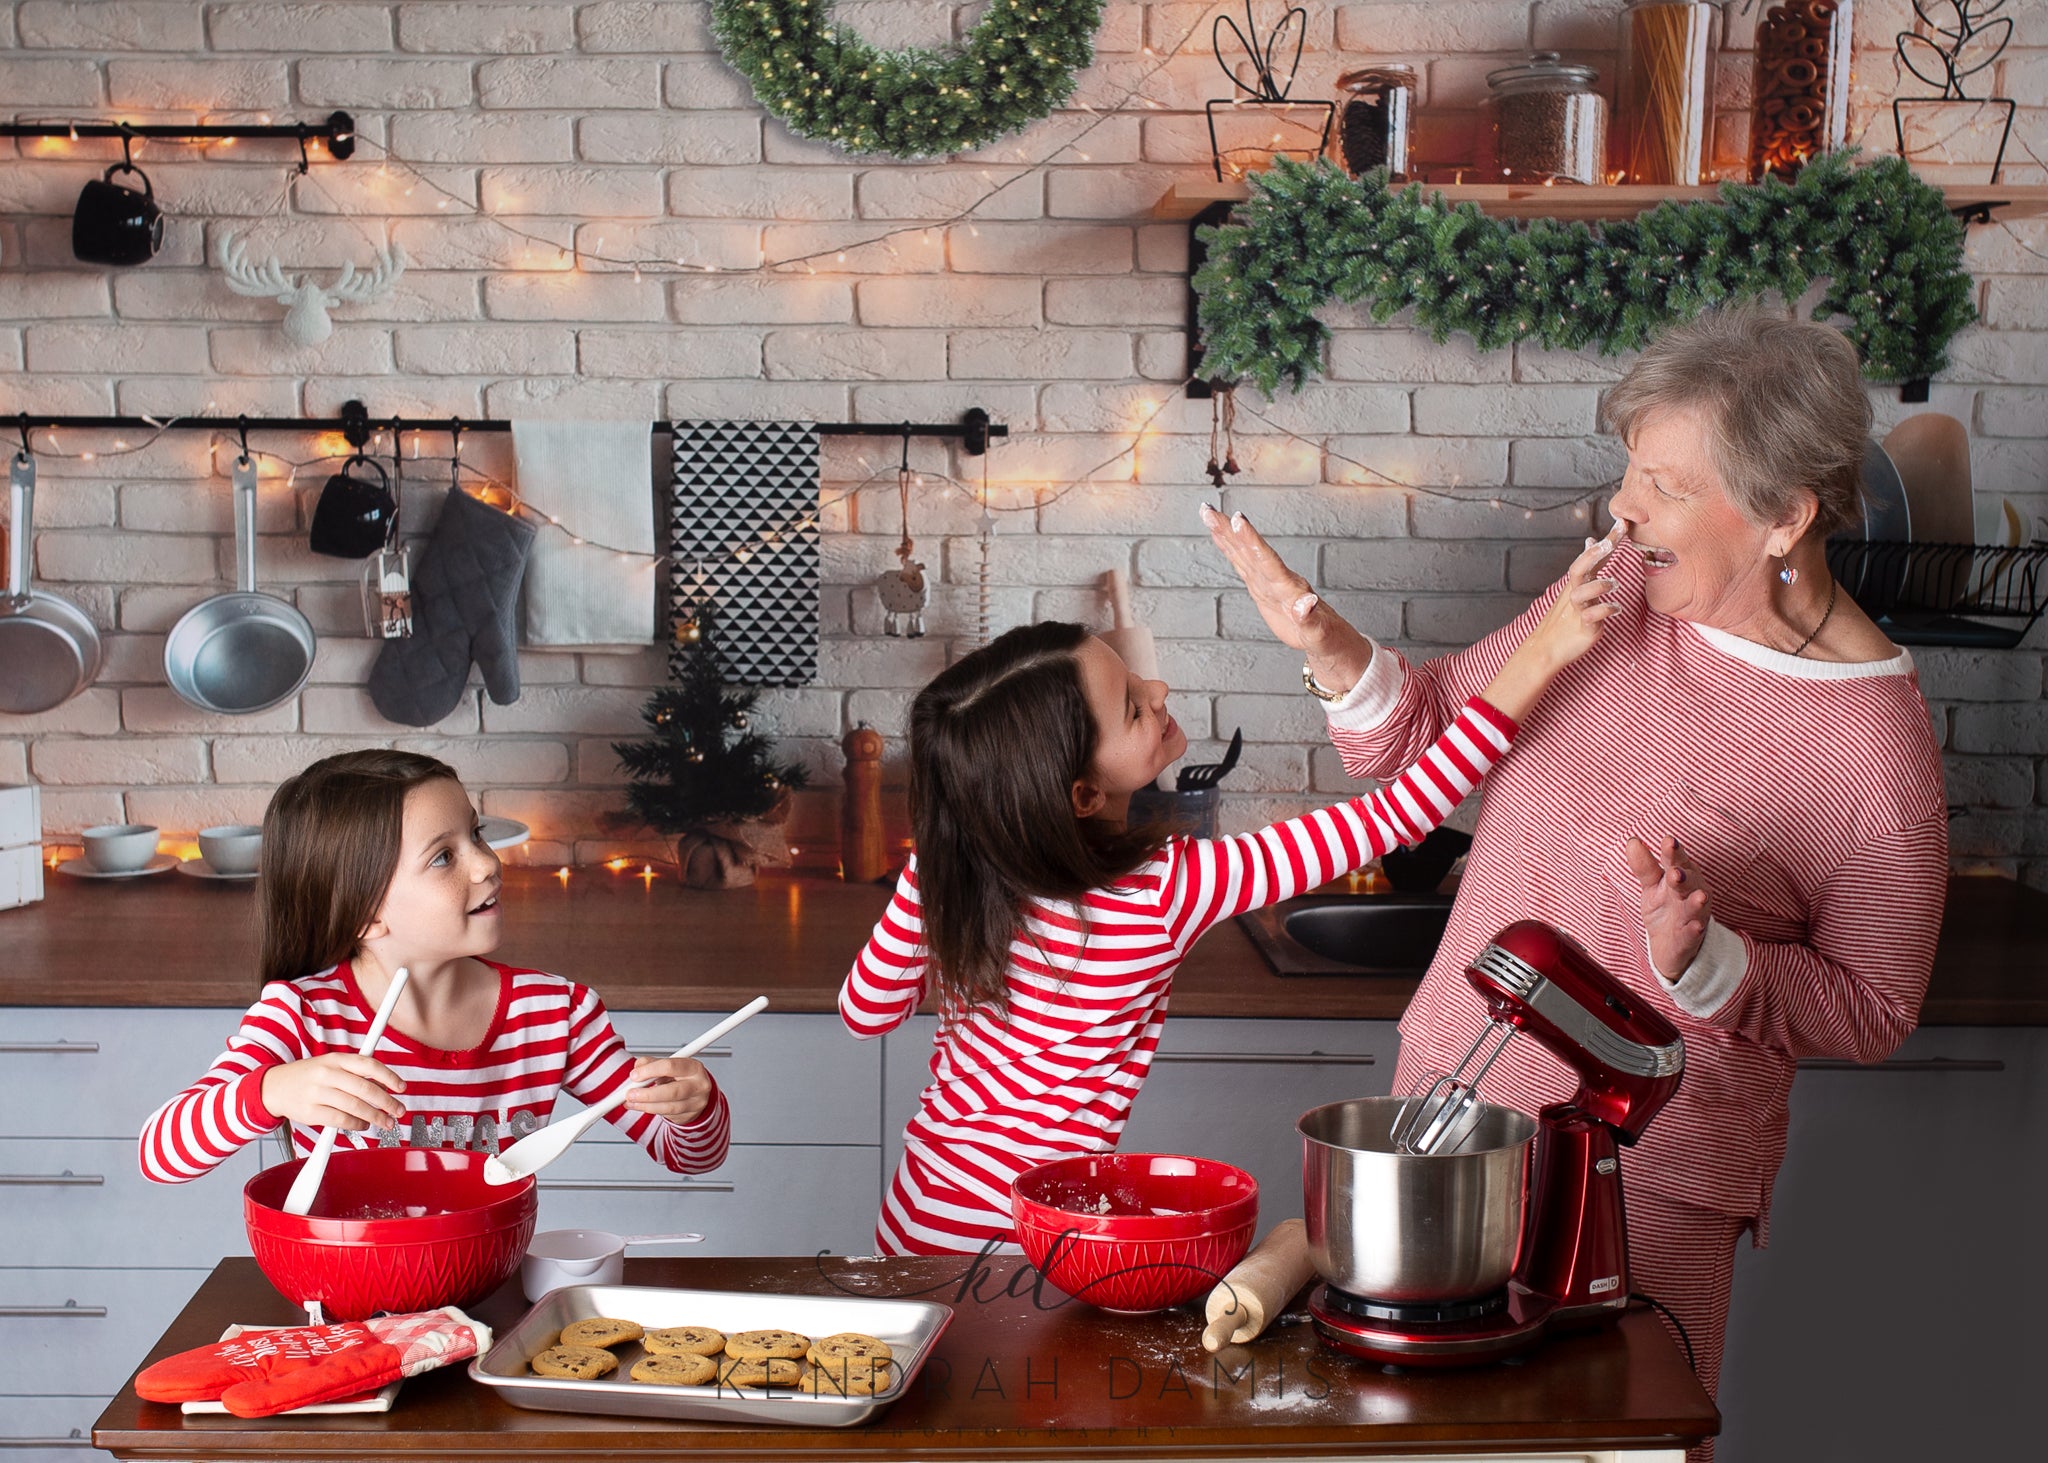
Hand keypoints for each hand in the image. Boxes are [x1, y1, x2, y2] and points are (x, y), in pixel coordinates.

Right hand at [260, 1054, 406, 1131]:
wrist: (275, 1087)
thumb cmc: (309, 1076)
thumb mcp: (331, 1065)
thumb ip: (355, 1073)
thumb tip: (385, 1086)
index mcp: (336, 1059)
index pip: (368, 1064)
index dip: (389, 1076)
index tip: (401, 1088)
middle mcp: (327, 1074)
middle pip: (364, 1088)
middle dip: (387, 1102)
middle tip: (398, 1110)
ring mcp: (317, 1093)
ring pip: (355, 1106)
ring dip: (375, 1117)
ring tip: (386, 1122)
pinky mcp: (311, 1112)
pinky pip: (340, 1120)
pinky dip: (356, 1124)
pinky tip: (363, 1125)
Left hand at [622, 1057, 714, 1124]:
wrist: (696, 1094)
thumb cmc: (682, 1078)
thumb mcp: (669, 1066)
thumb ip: (652, 1063)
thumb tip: (638, 1067)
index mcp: (694, 1068)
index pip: (670, 1066)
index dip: (650, 1070)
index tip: (634, 1075)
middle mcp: (698, 1086)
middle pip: (672, 1091)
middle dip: (647, 1094)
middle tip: (630, 1093)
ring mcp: (696, 1103)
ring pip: (669, 1107)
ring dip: (646, 1105)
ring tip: (631, 1101)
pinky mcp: (689, 1116)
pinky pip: (667, 1115)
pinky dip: (651, 1110)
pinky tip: (640, 1106)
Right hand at [1199, 503, 1371, 688]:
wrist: (1329, 638)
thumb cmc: (1326, 638)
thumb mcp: (1319, 634)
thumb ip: (1310, 619)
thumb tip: (1307, 602)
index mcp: (1289, 588)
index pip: (1267, 560)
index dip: (1251, 541)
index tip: (1237, 520)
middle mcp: (1278, 579)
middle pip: (1250, 550)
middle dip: (1230, 531)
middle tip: (1209, 510)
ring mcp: (1269, 582)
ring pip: (1243, 554)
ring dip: (1225, 534)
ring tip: (1208, 513)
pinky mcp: (1263, 588)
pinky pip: (1243, 565)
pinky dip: (1230, 550)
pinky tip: (1220, 537)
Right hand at [1521, 523, 1622, 672]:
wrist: (1545, 648)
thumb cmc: (1564, 617)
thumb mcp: (1575, 587)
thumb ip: (1587, 565)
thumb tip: (1591, 541)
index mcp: (1577, 582)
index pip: (1591, 556)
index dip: (1607, 540)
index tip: (1622, 522)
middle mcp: (1575, 593)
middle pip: (1579, 569)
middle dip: (1593, 555)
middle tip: (1609, 543)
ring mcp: (1578, 610)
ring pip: (1582, 593)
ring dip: (1598, 586)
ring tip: (1614, 584)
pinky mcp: (1583, 628)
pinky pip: (1591, 617)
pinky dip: (1604, 611)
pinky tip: (1617, 608)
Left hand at [1626, 834, 1710, 978]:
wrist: (1672, 944)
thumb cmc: (1665, 906)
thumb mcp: (1652, 885)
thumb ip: (1644, 865)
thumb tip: (1632, 841)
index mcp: (1682, 876)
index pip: (1677, 861)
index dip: (1673, 852)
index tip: (1668, 840)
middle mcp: (1692, 893)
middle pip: (1689, 882)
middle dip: (1683, 876)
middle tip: (1675, 871)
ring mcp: (1694, 915)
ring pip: (1696, 907)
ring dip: (1697, 901)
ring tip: (1699, 896)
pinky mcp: (1690, 936)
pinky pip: (1694, 932)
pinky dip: (1696, 928)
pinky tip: (1697, 926)